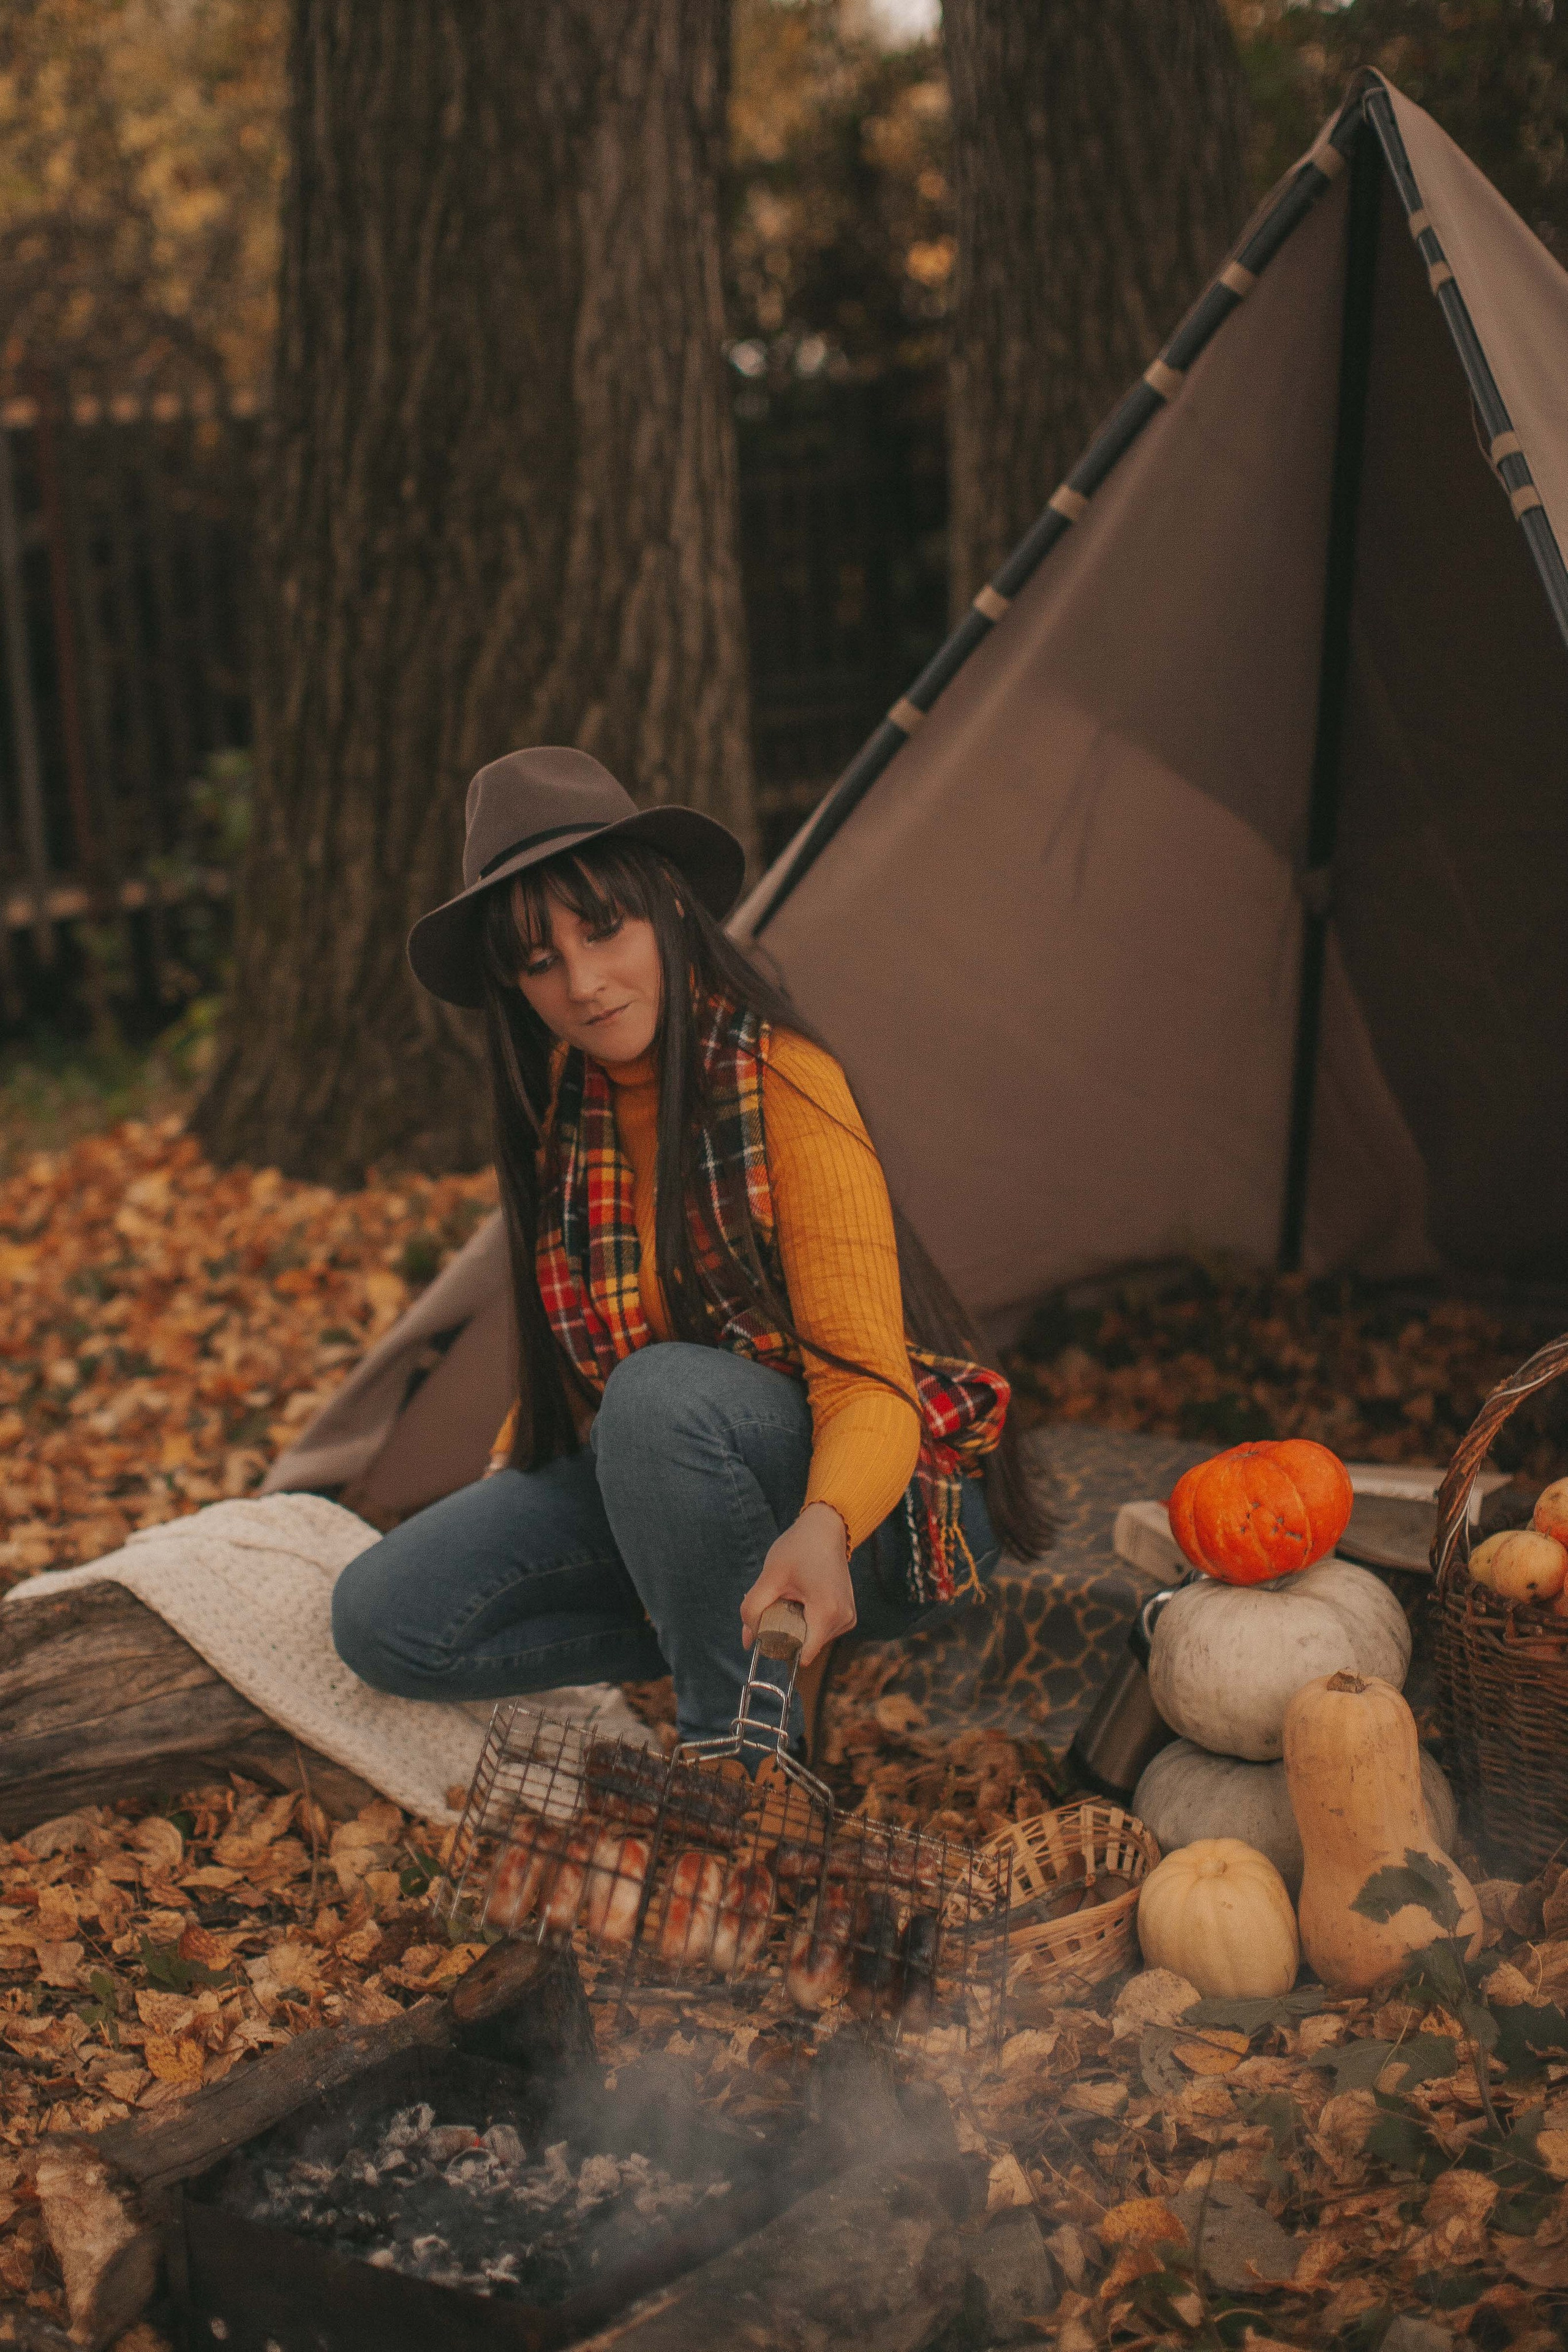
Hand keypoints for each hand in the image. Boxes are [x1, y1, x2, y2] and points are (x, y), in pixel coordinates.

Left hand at [740, 1503, 855, 1669]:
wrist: (826, 1528)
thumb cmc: (798, 1548)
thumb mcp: (770, 1576)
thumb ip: (753, 1609)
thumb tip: (747, 1642)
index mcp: (827, 1612)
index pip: (804, 1655)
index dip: (781, 1648)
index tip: (769, 1630)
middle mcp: (844, 1619)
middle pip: (806, 1646)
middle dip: (786, 1632)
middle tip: (778, 1602)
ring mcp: (848, 1618)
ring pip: (813, 1639)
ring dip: (796, 1626)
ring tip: (791, 1597)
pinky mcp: (848, 1615)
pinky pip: (821, 1630)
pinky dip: (807, 1621)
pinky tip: (801, 1599)